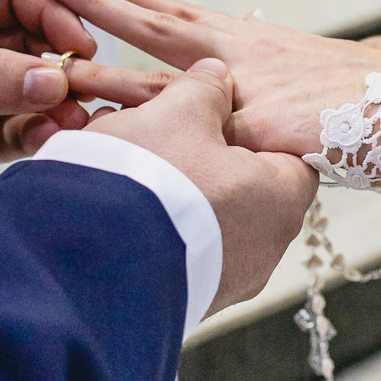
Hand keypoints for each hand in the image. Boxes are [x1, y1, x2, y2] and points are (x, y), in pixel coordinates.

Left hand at [0, 0, 95, 211]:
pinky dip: (45, 131)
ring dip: (61, 100)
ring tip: (73, 116)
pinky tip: (53, 135)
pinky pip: (30, 126)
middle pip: (38, 39)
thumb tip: (55, 78)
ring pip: (40, 85)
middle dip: (63, 61)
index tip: (77, 42)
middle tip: (83, 83)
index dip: (51, 12)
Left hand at [45, 0, 380, 156]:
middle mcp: (240, 56)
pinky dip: (138, 141)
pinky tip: (97, 144)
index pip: (182, 12)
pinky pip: (184, 139)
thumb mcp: (370, 56)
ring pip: (153, 79)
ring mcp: (242, 91)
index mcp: (257, 40)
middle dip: (96, 4)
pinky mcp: (252, 129)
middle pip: (153, 23)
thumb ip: (366, 47)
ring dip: (98, 68)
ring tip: (45, 59)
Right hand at [86, 58, 318, 312]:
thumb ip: (204, 90)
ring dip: (172, 188)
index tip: (215, 111)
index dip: (254, 124)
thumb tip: (217, 76)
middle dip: (200, 154)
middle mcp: (267, 249)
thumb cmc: (151, 180)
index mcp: (282, 198)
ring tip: (126, 162)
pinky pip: (177, 250)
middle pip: (242, 184)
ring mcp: (227, 283)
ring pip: (205, 216)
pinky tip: (116, 201)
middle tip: (160, 132)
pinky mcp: (185, 304)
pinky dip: (155, 222)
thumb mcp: (178, 113)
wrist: (91, 266)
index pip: (289, 152)